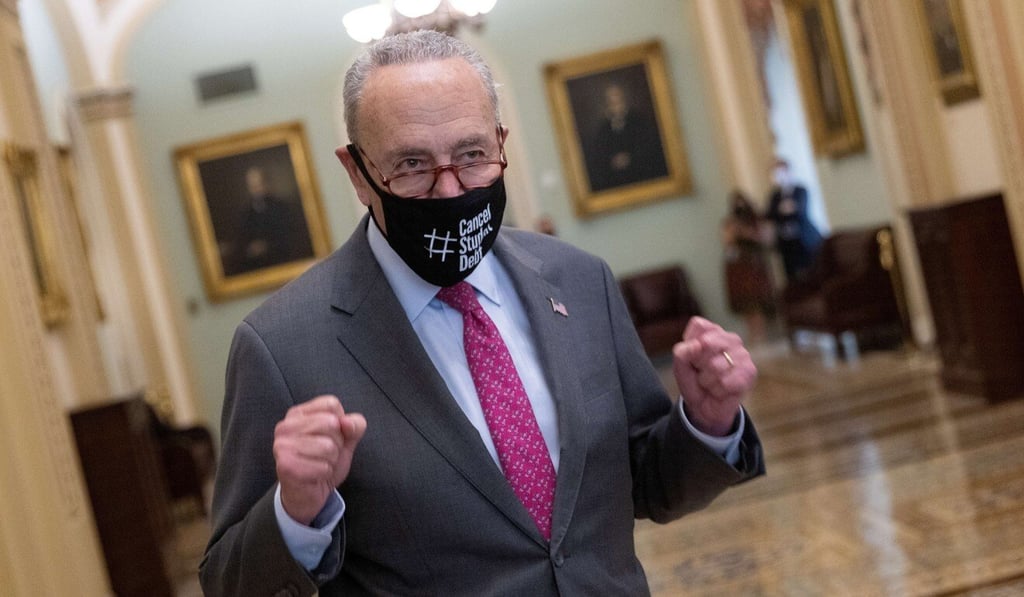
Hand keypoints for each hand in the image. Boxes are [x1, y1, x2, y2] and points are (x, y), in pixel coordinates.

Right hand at [273, 395, 366, 524]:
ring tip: (319, 464)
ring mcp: (282, 446)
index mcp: (297, 413)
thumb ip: (354, 425)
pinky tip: (314, 475)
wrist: (307, 494)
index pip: (331, 404)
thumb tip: (347, 423)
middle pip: (331, 423)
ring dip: (331, 460)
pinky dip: (325, 473)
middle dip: (337, 443)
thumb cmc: (323, 461)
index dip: (340, 423)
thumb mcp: (345, 439)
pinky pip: (323, 467)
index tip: (329, 436)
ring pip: (328, 446)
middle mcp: (285, 426)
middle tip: (324, 454)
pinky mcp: (286, 466)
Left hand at [671, 317, 755, 436]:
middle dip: (698, 364)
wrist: (704, 407)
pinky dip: (717, 391)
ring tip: (711, 383)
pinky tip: (720, 391)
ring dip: (707, 380)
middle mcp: (731, 338)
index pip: (699, 326)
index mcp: (713, 331)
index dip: (690, 345)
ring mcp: (743, 354)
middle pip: (706, 342)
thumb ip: (682, 352)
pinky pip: (725, 382)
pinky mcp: (750, 372)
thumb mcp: (680, 366)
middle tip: (702, 372)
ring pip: (715, 366)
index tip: (692, 358)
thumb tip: (698, 345)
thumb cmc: (693, 381)